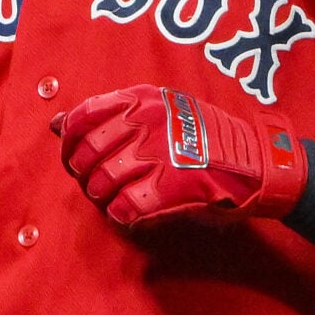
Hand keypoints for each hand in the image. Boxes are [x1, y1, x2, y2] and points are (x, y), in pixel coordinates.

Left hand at [57, 83, 305, 228]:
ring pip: (103, 181)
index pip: (82, 117)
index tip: (75, 158)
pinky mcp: (173, 184)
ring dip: (104, 197)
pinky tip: (131, 213)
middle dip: (85, 176)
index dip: (70, 144)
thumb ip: (109, 116)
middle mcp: (148, 120)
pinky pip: (126, 206)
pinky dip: (123, 215)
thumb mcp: (159, 111)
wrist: (259, 163)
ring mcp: (161, 151)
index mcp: (142, 99)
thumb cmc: (206, 140)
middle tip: (98, 185)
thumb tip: (56, 122)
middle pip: (87, 154)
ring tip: (116, 199)